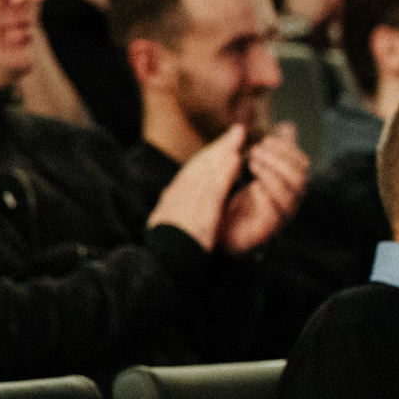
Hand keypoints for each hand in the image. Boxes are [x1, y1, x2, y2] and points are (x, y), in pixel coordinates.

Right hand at [145, 126, 246, 249]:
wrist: (161, 266)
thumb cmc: (169, 250)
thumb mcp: (170, 224)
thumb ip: (177, 207)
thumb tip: (173, 194)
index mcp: (171, 199)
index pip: (193, 171)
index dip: (210, 155)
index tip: (225, 143)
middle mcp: (177, 197)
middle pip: (200, 166)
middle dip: (219, 146)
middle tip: (237, 131)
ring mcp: (186, 204)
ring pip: (206, 173)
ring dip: (222, 153)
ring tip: (237, 138)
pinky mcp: (198, 214)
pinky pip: (213, 189)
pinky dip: (223, 173)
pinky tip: (235, 160)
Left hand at [216, 124, 308, 252]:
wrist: (214, 227)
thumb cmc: (234, 194)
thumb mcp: (248, 164)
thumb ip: (268, 147)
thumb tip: (288, 125)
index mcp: (287, 182)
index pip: (302, 163)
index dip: (288, 149)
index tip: (267, 139)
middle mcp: (289, 198)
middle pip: (300, 177)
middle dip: (279, 160)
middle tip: (256, 150)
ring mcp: (280, 214)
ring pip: (291, 194)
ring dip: (272, 174)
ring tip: (252, 163)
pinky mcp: (267, 229)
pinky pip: (275, 213)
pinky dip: (266, 196)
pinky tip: (253, 186)